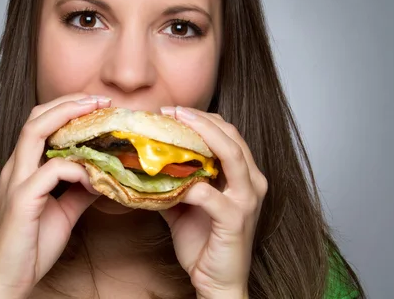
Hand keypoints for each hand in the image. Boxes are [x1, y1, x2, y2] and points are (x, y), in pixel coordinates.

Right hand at [0, 94, 110, 298]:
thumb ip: (79, 191)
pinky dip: (76, 168)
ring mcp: (16, 182)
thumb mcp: (63, 213)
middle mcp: (16, 168)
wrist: (6, 281)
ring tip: (98, 116)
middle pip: (37, 117)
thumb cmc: (30, 248)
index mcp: (23, 168)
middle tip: (101, 101)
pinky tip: (94, 178)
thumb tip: (103, 176)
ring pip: (36, 131)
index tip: (98, 105)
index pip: (41, 123)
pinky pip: (51, 171)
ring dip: (69, 118)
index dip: (67, 108)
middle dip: (70, 103)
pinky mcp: (22, 200)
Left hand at [159, 106, 267, 298]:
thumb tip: (143, 163)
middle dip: (199, 119)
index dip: (201, 118)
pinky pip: (211, 195)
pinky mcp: (235, 220)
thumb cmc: (205, 242)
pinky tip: (171, 182)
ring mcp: (246, 200)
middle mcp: (251, 182)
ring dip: (202, 136)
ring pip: (231, 155)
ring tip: (175, 126)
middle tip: (169, 111)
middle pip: (230, 136)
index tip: (172, 111)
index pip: (227, 133)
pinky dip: (190, 185)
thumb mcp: (184, 205)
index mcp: (242, 175)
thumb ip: (172, 182)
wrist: (218, 282)